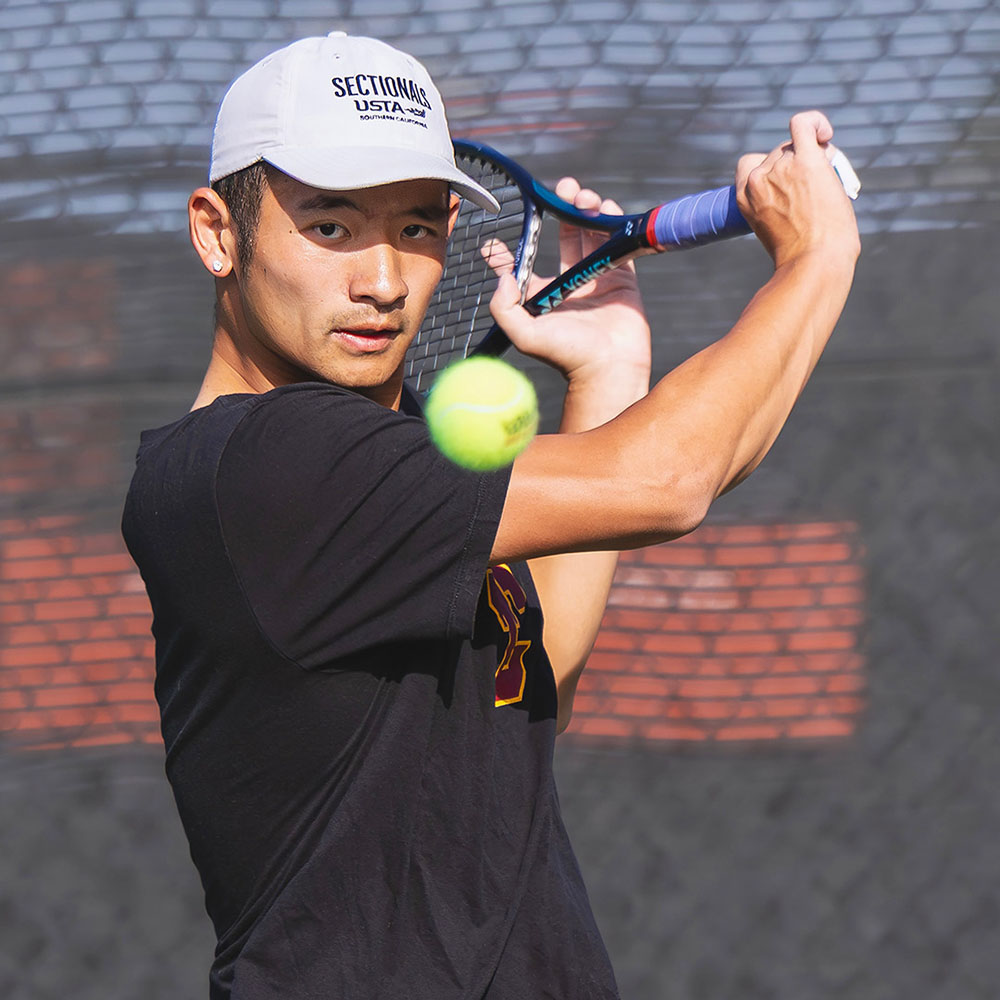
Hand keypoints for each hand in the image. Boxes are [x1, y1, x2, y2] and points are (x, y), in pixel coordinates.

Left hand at [487, 179, 651, 391]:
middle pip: (566, 234)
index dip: (510, 249)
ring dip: (588, 209)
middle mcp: (569, 282)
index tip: (498, 237)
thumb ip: (504, 307)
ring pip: (593, 233)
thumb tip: (502, 275)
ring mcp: (597, 277)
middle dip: (563, 208)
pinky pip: (618, 243)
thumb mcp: (524, 335)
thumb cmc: (567, 356)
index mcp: (543, 294)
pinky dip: (614, 223)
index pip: (523, 265)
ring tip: (585, 197)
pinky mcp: (623, 277)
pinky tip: (606, 209)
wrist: (609, 368)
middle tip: (563, 190)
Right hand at [736, 110, 860, 269]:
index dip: (772, 170)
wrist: (815, 262)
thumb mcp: (773, 227)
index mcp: (744, 196)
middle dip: (798, 165)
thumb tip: (800, 184)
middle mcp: (758, 178)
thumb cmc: (801, 255)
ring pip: (796, 144)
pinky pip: (804, 124)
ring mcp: (780, 167)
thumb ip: (776, 201)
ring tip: (825, 186)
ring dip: (813, 157)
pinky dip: (816, 123)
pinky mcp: (805, 161)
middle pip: (778, 153)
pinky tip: (826, 135)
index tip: (787, 187)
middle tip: (814, 193)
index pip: (751, 165)